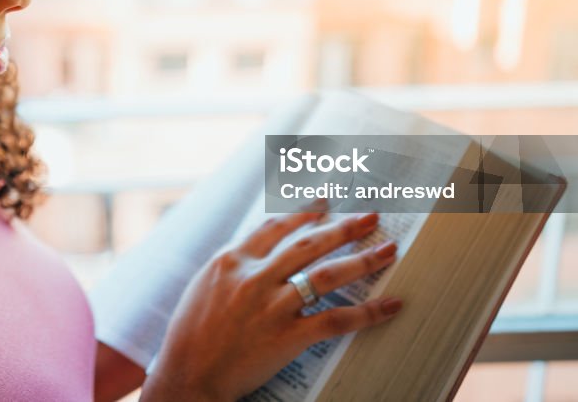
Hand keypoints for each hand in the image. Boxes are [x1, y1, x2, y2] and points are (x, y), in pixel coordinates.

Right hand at [140, 211, 401, 401]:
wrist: (188, 375)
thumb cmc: (190, 335)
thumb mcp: (205, 286)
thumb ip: (234, 266)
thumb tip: (259, 252)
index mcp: (232, 260)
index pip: (275, 226)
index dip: (305, 212)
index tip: (326, 202)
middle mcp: (254, 277)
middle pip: (308, 243)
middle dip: (344, 227)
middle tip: (370, 218)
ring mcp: (273, 306)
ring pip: (327, 275)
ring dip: (362, 260)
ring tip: (387, 249)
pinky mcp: (288, 336)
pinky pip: (336, 320)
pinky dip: (367, 312)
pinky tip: (390, 304)